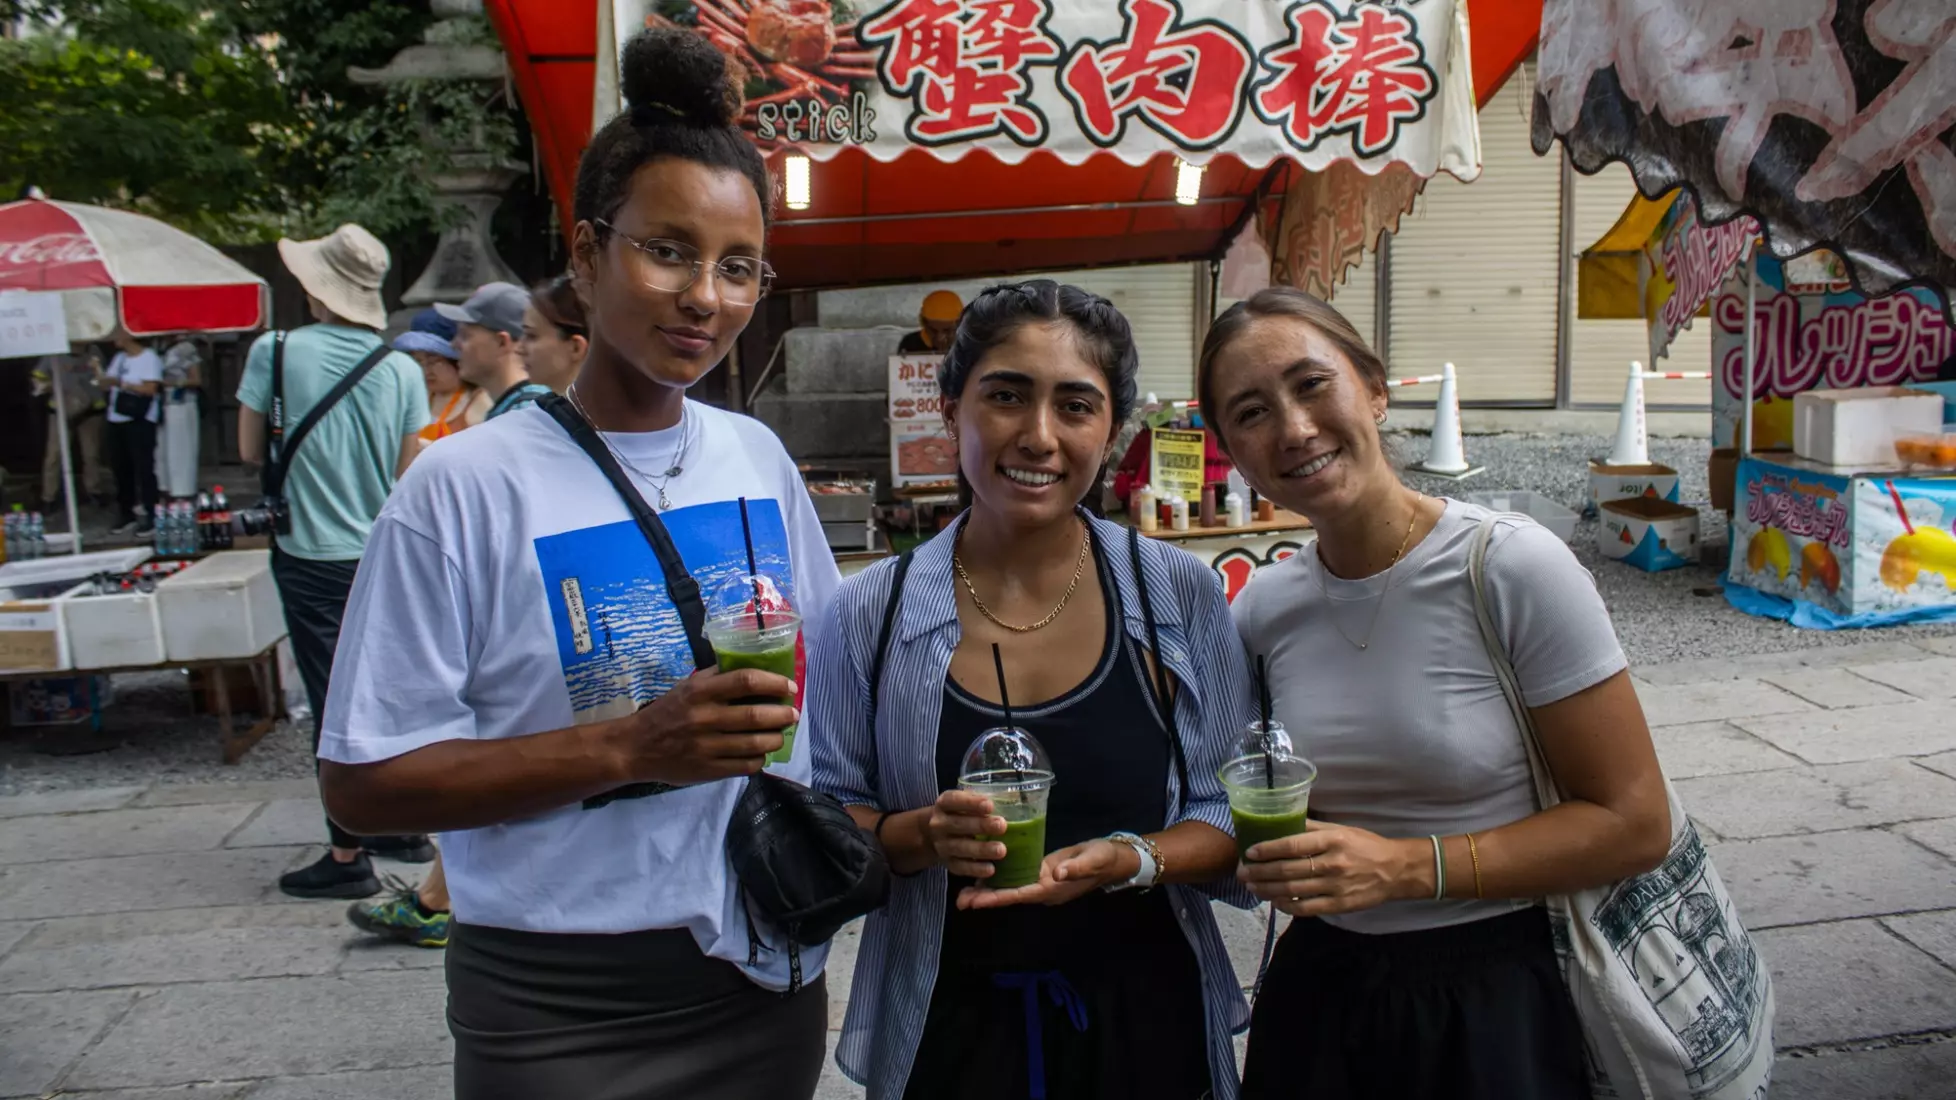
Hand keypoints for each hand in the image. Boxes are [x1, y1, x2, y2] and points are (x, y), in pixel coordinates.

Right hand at [614, 666, 796, 785]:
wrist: (635, 748)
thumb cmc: (666, 713)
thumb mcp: (686, 687)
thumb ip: (715, 677)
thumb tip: (752, 666)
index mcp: (699, 692)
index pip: (745, 681)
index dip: (773, 682)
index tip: (789, 687)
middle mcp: (704, 718)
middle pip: (755, 715)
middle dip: (782, 714)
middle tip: (793, 714)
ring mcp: (706, 746)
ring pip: (755, 743)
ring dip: (775, 738)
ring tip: (780, 734)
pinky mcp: (707, 770)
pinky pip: (745, 766)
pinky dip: (760, 759)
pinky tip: (761, 753)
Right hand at [925, 789, 1006, 878]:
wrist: (934, 835)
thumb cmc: (959, 813)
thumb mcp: (964, 801)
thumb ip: (981, 801)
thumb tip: (1013, 798)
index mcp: (944, 804)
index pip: (954, 800)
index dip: (971, 803)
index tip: (990, 805)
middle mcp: (940, 824)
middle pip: (959, 824)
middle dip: (981, 825)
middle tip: (1002, 826)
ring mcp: (942, 845)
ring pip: (961, 847)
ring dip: (981, 849)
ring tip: (1001, 850)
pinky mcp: (948, 863)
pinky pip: (961, 867)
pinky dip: (975, 869)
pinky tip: (991, 869)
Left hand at [957, 838, 1141, 910]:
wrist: (1113, 859)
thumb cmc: (1103, 858)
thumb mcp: (1091, 860)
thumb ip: (1075, 868)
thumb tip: (1056, 874)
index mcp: (1052, 889)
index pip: (1020, 895)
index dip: (998, 897)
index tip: (976, 901)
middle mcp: (1042, 890)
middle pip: (1009, 896)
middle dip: (985, 899)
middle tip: (960, 901)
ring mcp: (1040, 883)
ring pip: (1010, 889)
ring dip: (988, 892)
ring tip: (962, 893)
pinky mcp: (1040, 872)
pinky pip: (1016, 879)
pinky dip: (999, 880)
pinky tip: (982, 876)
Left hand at [1237, 820, 1425, 917]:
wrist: (1395, 870)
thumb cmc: (1364, 845)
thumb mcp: (1340, 829)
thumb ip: (1311, 828)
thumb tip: (1281, 821)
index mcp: (1332, 840)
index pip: (1292, 844)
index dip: (1267, 849)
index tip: (1249, 852)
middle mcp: (1332, 863)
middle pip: (1287, 870)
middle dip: (1259, 872)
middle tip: (1242, 872)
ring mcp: (1335, 886)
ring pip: (1292, 890)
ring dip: (1267, 889)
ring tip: (1251, 886)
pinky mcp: (1339, 904)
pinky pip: (1306, 908)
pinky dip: (1287, 905)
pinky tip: (1274, 901)